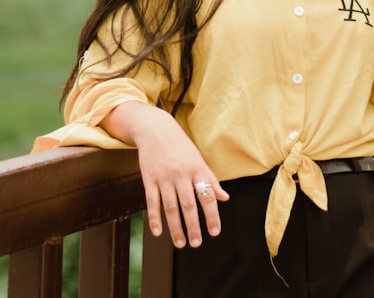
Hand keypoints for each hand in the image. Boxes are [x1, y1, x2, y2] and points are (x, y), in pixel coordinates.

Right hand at [102, 101, 228, 247]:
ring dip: (175, 227)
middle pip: (189, 205)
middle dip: (193, 226)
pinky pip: (152, 202)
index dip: (212, 215)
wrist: (156, 129)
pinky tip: (158, 232)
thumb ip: (211, 180)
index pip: (207, 196)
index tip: (215, 231)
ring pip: (171, 207)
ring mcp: (164, 177)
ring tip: (181, 243)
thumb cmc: (180, 147)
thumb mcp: (199, 160)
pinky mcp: (149, 179)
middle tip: (196, 243)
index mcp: (197, 169)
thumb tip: (225, 198)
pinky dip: (154, 218)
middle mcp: (181, 174)